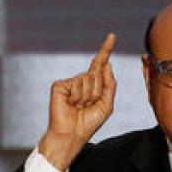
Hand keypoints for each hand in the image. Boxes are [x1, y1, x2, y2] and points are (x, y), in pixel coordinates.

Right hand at [37, 33, 116, 171]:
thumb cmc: (88, 123)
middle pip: (98, 74)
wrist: (72, 134)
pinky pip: (77, 83)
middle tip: (88, 105)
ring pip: (88, 79)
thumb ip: (110, 84)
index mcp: (92, 85)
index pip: (100, 64)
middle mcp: (81, 81)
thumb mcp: (106, 104)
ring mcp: (70, 83)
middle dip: (98, 91)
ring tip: (79, 106)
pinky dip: (77, 96)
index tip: (112, 36)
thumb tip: (107, 64)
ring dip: (88, 96)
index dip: (106, 50)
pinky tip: (71, 104)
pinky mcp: (60, 85)